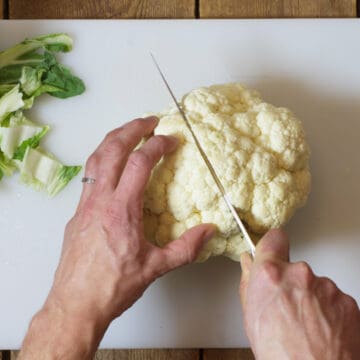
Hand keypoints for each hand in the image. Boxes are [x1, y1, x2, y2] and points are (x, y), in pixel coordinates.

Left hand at [19, 117, 215, 359]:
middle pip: (112, 150)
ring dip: (113, 139)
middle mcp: (100, 200)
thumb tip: (210, 232)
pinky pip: (88, 175)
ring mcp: (84, 205)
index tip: (170, 139)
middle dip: (131, 129)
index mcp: (122, 210)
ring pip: (95, 159)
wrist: (76, 303)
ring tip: (128, 131)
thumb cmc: (113, 286)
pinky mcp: (76, 213)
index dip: (156, 145)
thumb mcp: (156, 267)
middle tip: (148, 120)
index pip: (139, 163)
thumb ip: (186, 248)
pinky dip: (101, 159)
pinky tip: (110, 163)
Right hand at [240, 229, 359, 359]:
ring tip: (305, 323)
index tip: (273, 250)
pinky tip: (320, 328)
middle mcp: (299, 273)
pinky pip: (332, 297)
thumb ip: (249, 281)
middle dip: (290, 280)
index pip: (274, 238)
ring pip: (314, 283)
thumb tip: (248, 263)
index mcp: (270, 274)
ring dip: (310, 296)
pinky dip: (328, 309)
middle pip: (294, 266)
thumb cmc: (280, 355)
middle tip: (287, 305)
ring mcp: (325, 286)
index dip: (272, 245)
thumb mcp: (250, 316)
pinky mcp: (346, 299)